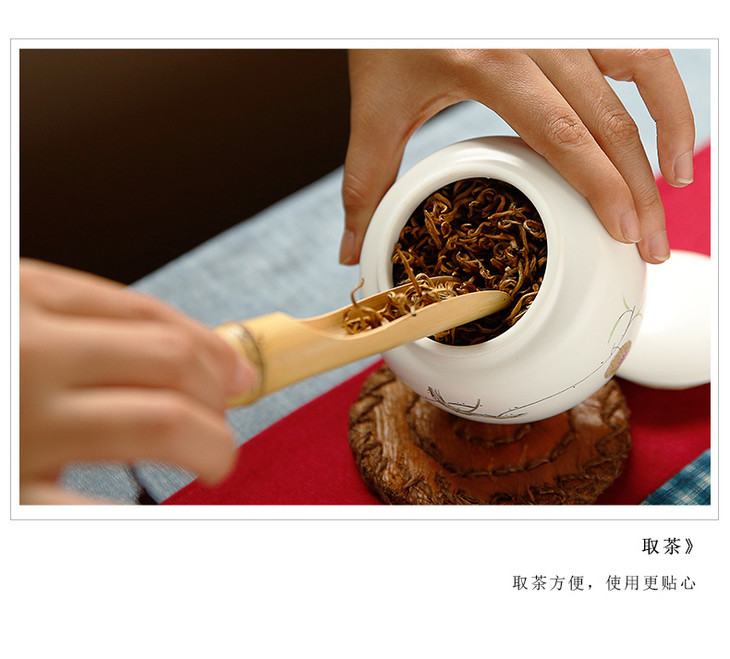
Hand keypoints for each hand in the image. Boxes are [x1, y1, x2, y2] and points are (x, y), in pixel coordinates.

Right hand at [19, 259, 255, 503]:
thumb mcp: (10, 328)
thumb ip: (72, 332)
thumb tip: (181, 358)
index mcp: (26, 297)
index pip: (149, 314)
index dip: (211, 346)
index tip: (240, 374)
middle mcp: (29, 352)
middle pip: (170, 359)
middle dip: (217, 391)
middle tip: (223, 419)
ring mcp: (23, 422)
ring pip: (165, 422)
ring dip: (212, 444)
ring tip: (214, 459)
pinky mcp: (13, 493)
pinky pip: (105, 506)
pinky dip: (157, 511)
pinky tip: (172, 509)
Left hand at [340, 48, 694, 265]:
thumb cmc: (386, 31)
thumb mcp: (374, 104)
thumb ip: (366, 180)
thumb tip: (355, 249)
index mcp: (488, 59)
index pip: (561, 132)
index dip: (601, 185)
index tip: (623, 231)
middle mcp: (535, 34)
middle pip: (607, 117)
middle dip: (637, 187)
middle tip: (648, 244)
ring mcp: (561, 18)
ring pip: (642, 70)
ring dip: (667, 132)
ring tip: (674, 189)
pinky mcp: (574, 13)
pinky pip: (638, 44)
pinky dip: (661, 89)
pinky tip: (666, 132)